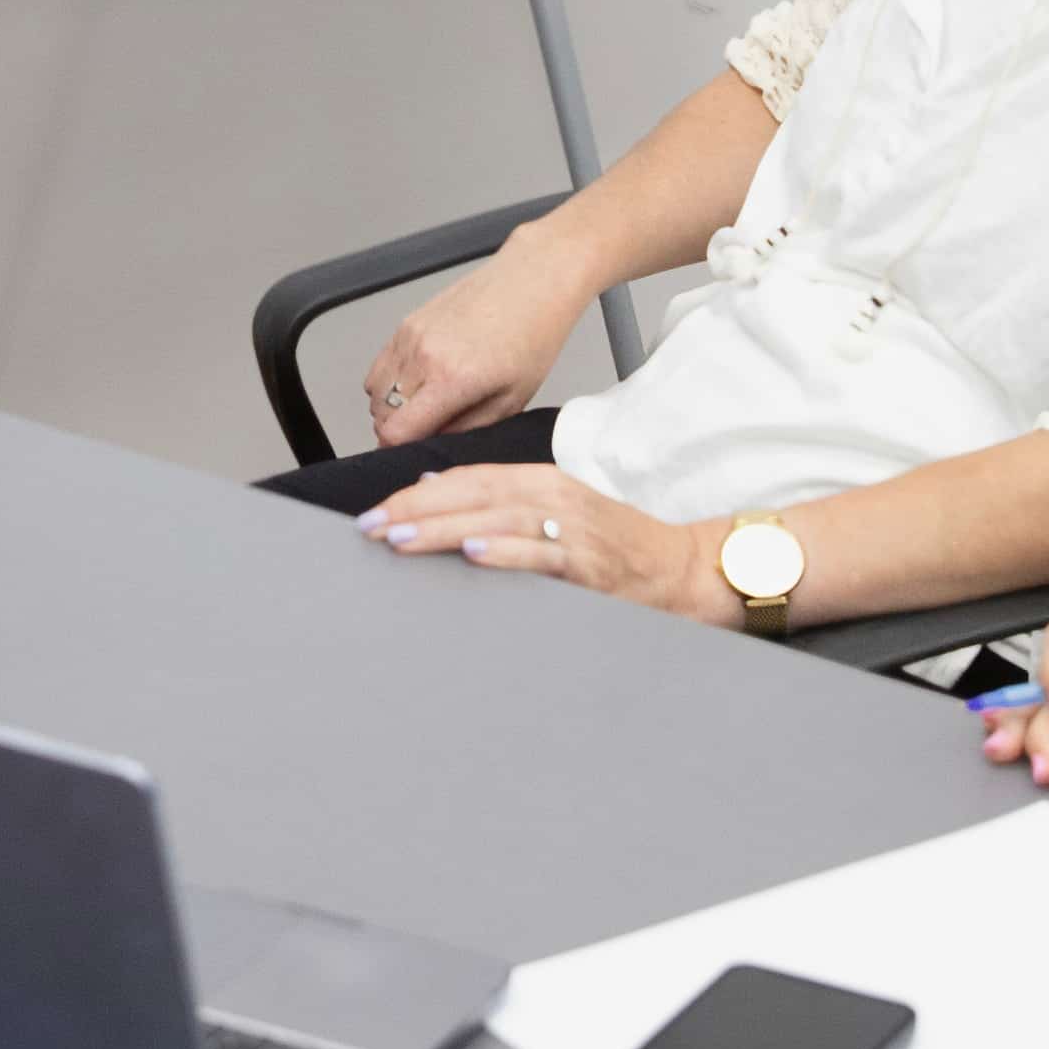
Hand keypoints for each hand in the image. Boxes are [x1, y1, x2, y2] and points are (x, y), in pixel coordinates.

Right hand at [357, 241, 581, 455]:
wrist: (532, 281)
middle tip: (430, 428)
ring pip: (376, 391)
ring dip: (392, 406)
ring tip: (426, 404)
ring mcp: (411, 337)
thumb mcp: (512, 400)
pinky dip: (390, 382)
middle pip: (381, 414)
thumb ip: (468, 429)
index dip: (400, 449)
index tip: (414, 450)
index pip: (396, 431)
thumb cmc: (533, 336)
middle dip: (400, 429)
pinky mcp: (407, 323)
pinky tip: (421, 381)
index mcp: (452, 380)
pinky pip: (380, 366)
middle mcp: (423, 356)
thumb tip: (436, 443)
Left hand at [360, 461, 714, 621]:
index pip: (467, 479)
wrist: (680, 569)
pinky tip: (473, 553)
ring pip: (497, 519)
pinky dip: (506, 552)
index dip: (417, 494)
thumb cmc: (615, 545)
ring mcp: (572, 526)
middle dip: (415, 510)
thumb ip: (497, 500)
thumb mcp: (553, 512)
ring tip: (400, 537)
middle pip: (472, 494)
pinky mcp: (590, 560)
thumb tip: (433, 489)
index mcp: (540, 481)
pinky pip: (541, 553)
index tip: (375, 511)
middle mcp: (553, 495)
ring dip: (444, 528)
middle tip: (369, 525)